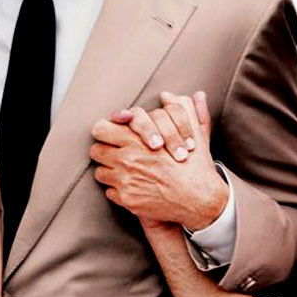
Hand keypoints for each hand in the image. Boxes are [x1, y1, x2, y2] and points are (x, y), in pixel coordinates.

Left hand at [90, 91, 226, 229]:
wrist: (200, 201)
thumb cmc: (195, 166)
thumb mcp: (192, 132)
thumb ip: (180, 109)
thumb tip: (167, 95)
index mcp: (138, 140)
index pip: (101, 129)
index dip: (106, 131)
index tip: (112, 135)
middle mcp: (128, 159)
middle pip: (96, 150)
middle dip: (105, 151)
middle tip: (115, 154)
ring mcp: (125, 180)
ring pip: (100, 172)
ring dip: (110, 171)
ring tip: (125, 172)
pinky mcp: (127, 200)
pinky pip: (109, 192)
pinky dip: (118, 190)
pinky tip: (132, 188)